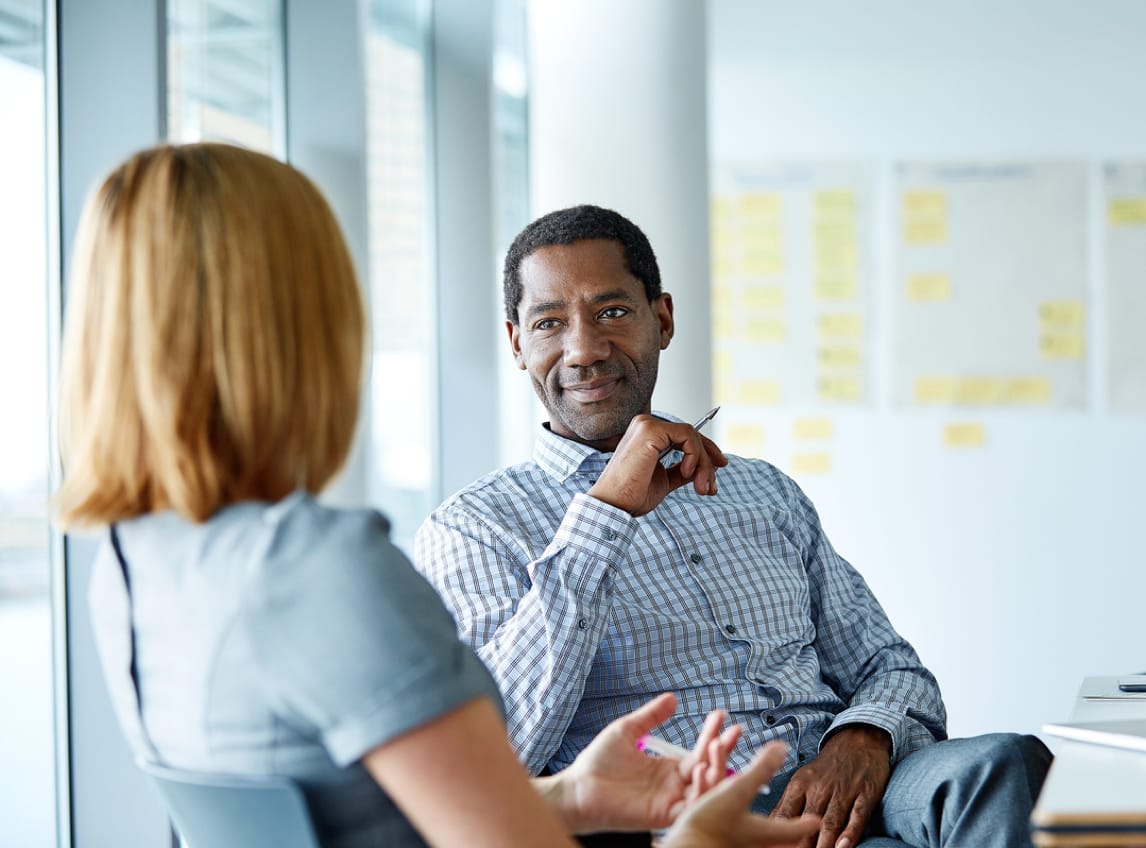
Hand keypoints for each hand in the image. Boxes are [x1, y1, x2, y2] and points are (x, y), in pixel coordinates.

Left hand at [552, 692, 740, 832]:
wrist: (579, 787)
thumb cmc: (599, 762)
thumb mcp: (628, 730)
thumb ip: (651, 716)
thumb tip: (672, 697)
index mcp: (668, 768)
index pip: (699, 751)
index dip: (712, 734)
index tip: (720, 715)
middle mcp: (674, 785)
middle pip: (709, 769)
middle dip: (723, 750)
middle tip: (733, 731)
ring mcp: (670, 801)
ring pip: (706, 789)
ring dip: (716, 768)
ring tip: (717, 746)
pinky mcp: (662, 815)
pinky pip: (690, 806)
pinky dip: (701, 791)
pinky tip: (702, 770)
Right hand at [588, 414, 727, 515]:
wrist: (614, 505)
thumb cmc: (632, 495)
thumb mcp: (665, 480)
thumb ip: (682, 470)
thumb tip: (705, 467)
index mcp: (647, 435)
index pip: (684, 436)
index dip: (705, 451)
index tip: (719, 467)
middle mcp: (646, 425)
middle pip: (691, 435)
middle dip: (708, 460)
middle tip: (712, 486)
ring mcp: (647, 425)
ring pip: (692, 436)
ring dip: (703, 463)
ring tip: (702, 487)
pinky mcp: (650, 430)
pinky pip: (687, 437)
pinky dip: (694, 456)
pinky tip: (688, 474)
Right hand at [664, 742, 821, 847]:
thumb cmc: (710, 825)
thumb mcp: (738, 791)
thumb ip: (760, 769)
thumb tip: (781, 747)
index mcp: (762, 833)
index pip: (791, 830)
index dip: (805, 823)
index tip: (816, 821)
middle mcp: (751, 844)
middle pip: (776, 842)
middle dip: (786, 835)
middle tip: (796, 833)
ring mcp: (733, 846)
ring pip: (753, 839)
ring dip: (760, 829)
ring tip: (766, 828)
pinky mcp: (715, 843)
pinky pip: (728, 833)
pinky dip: (734, 828)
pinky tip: (728, 822)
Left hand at [772, 726, 891, 847]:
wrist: (858, 740)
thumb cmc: (827, 766)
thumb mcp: (802, 778)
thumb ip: (788, 804)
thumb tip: (770, 827)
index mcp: (800, 784)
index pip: (785, 814)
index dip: (779, 834)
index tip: (773, 847)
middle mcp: (820, 788)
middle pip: (807, 823)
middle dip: (801, 844)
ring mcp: (843, 791)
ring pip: (830, 823)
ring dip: (823, 844)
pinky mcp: (865, 794)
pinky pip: (857, 816)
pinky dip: (850, 832)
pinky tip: (843, 846)